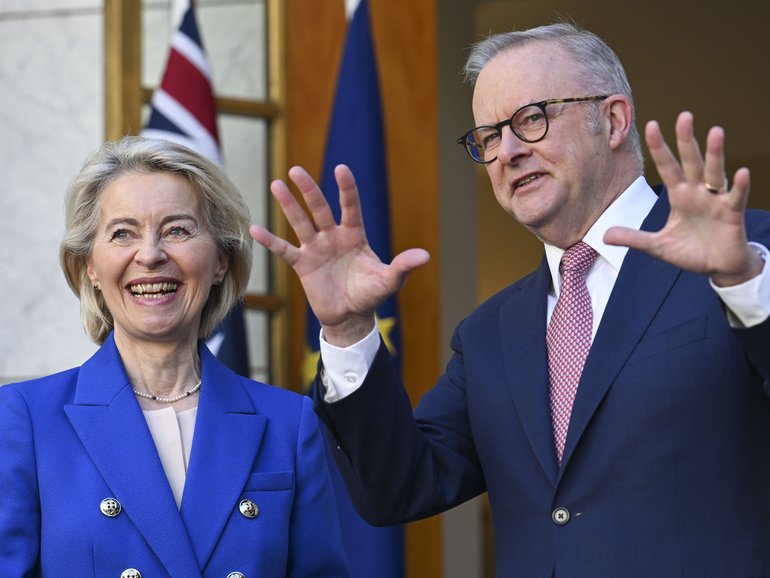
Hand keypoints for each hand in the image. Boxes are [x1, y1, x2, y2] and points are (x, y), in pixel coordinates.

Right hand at [250, 164, 429, 345]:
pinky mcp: (303, 265)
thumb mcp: (389, 281)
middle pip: (320, 209)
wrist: (351, 317)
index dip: (347, 189)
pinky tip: (254, 228)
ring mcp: (316, 249)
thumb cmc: (371, 295)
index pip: (350, 207)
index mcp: (355, 235)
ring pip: (300, 223)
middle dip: (309, 190)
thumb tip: (425, 256)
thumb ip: (403, 266)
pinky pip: (284, 250)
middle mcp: (333, 237)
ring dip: (289, 205)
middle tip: (296, 170)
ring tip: (277, 184)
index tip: (341, 169)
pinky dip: (270, 241)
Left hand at [604, 111, 761, 285]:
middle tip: (684, 115)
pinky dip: (738, 186)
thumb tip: (604, 236)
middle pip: (691, 161)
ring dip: (715, 154)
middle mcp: (697, 192)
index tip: (651, 125)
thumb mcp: (657, 246)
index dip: (659, 148)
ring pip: (714, 172)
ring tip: (716, 131)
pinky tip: (740, 173)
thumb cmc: (690, 252)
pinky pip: (736, 197)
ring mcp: (716, 200)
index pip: (667, 167)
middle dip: (686, 140)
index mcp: (679, 196)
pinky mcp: (732, 213)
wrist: (717, 267)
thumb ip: (634, 238)